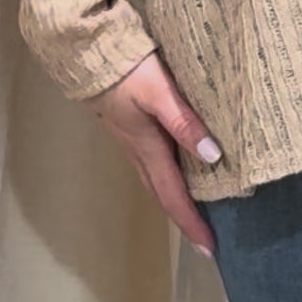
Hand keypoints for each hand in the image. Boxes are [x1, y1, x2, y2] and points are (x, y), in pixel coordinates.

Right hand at [89, 47, 220, 256]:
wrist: (86, 51)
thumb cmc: (126, 70)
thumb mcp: (159, 93)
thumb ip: (185, 122)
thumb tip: (214, 155)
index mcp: (147, 148)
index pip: (173, 196)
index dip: (192, 223)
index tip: (211, 249)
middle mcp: (137, 151)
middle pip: (163, 194)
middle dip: (184, 218)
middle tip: (205, 239)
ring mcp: (130, 140)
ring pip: (155, 179)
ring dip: (174, 199)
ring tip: (196, 211)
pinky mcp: (127, 126)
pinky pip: (151, 163)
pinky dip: (167, 177)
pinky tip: (179, 169)